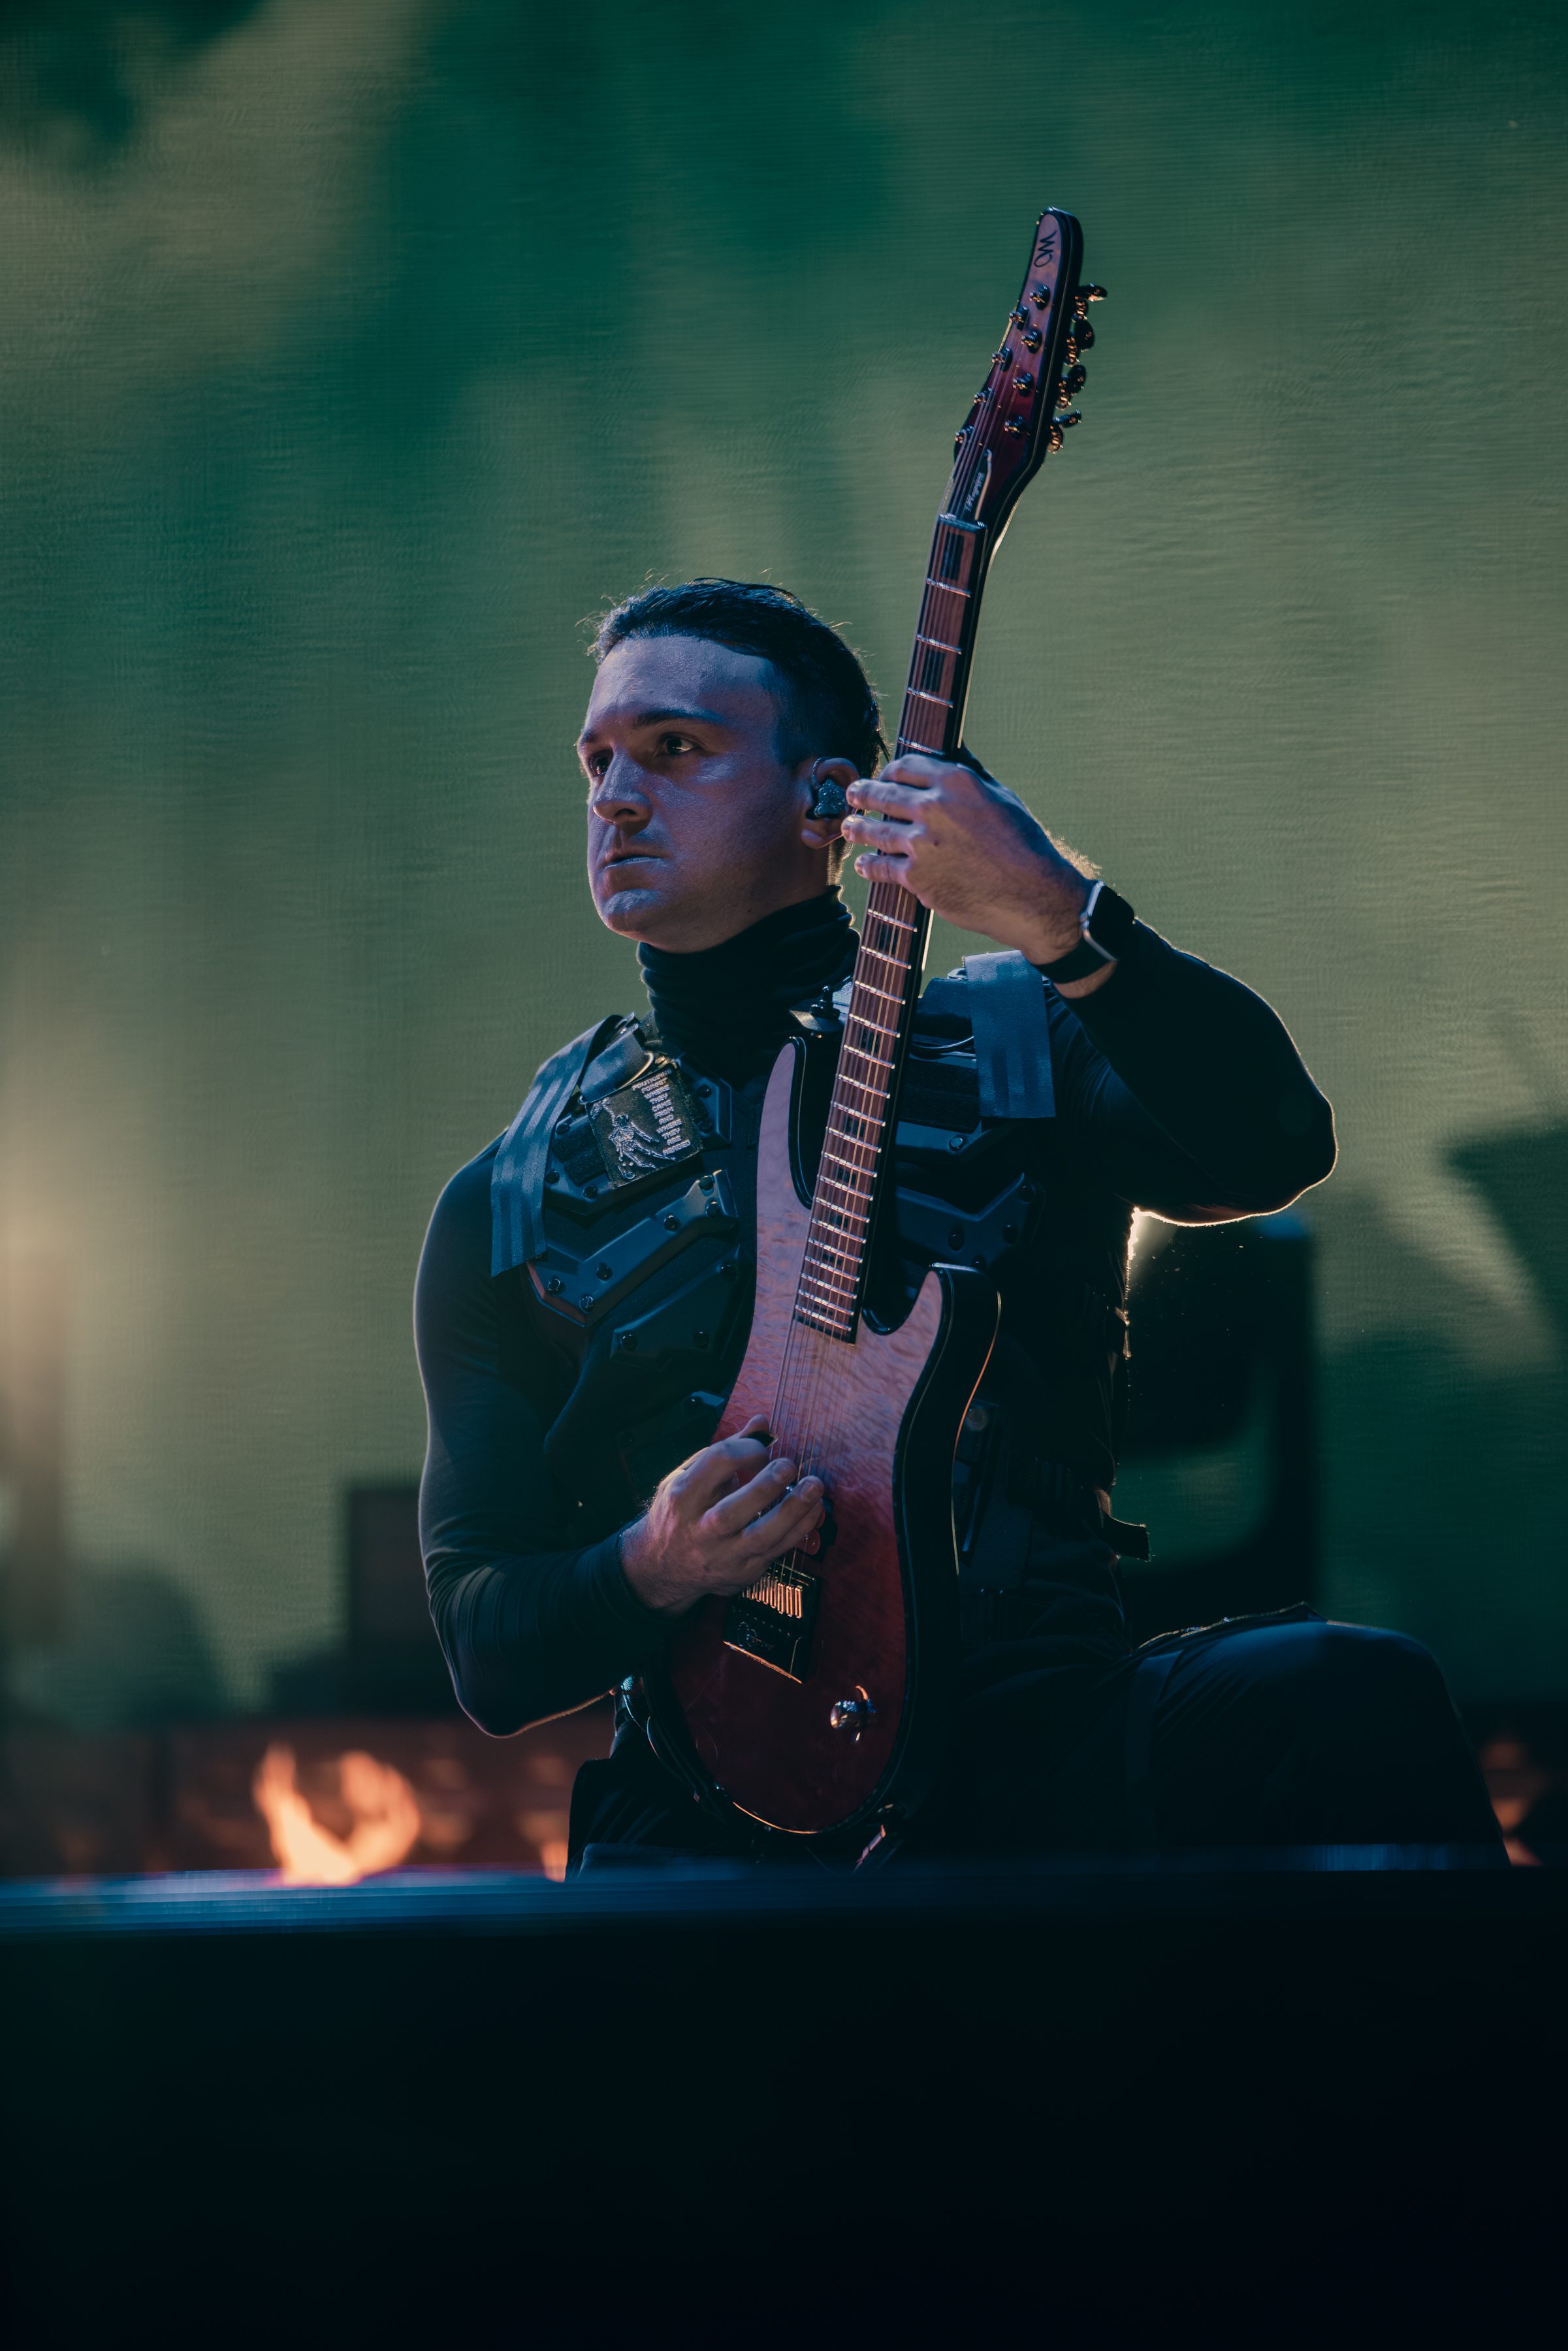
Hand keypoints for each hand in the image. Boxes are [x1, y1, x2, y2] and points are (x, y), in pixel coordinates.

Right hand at [618, 1415, 826, 1617]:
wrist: (664, 1566)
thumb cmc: (679, 1513)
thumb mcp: (688, 1476)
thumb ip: (726, 1450)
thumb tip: (761, 1422)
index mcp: (684, 1496)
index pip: (716, 1464)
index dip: (746, 1449)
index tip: (763, 1449)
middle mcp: (700, 1528)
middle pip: (733, 1510)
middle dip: (765, 1486)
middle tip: (789, 1465)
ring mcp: (723, 1555)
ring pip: (760, 1536)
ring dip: (792, 1510)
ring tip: (814, 1486)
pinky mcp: (743, 1571)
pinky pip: (776, 1550)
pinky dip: (799, 1529)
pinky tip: (813, 1509)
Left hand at [839, 753, 1109, 990]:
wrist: (1031, 895)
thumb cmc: (1024, 844)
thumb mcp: (1002, 797)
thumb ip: (973, 774)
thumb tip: (957, 753)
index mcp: (956, 781)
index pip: (907, 767)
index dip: (890, 771)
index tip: (884, 777)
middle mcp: (934, 807)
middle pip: (884, 794)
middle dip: (863, 793)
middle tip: (853, 794)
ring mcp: (921, 843)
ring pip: (875, 831)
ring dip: (857, 827)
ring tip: (849, 826)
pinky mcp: (916, 877)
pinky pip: (881, 867)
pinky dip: (868, 865)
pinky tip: (863, 863)